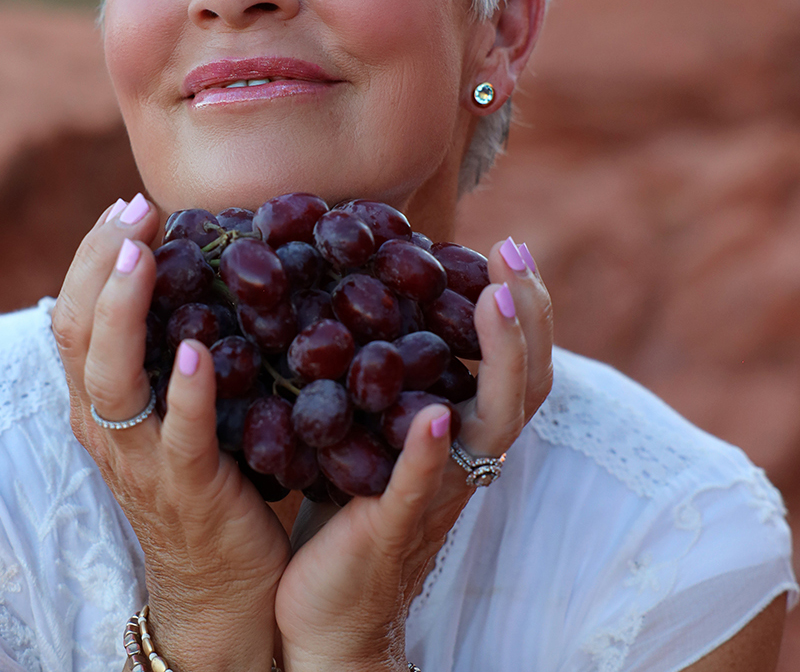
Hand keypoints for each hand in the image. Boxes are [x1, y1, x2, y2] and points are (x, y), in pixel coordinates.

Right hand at [50, 195, 290, 671]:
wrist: (218, 583)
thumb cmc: (199, 475)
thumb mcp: (168, 405)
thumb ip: (166, 349)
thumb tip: (196, 269)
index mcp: (98, 399)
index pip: (73, 314)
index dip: (93, 256)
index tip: (126, 205)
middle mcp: (104, 424)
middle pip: (78, 334)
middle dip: (101, 264)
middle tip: (135, 209)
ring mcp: (140, 458)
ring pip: (110, 380)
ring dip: (125, 312)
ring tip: (145, 256)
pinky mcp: (188, 487)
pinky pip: (179, 436)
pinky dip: (185, 390)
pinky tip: (198, 350)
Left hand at [275, 237, 552, 671]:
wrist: (332, 612)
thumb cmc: (351, 507)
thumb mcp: (376, 426)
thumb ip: (390, 376)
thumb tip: (372, 295)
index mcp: (463, 432)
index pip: (517, 364)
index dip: (525, 307)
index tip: (509, 247)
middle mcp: (467, 459)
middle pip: (524, 383)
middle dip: (527, 314)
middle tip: (513, 250)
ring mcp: (439, 492)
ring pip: (492, 426)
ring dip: (500, 359)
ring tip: (495, 300)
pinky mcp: (394, 525)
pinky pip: (424, 486)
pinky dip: (435, 451)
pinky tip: (438, 415)